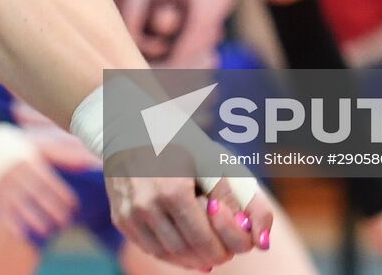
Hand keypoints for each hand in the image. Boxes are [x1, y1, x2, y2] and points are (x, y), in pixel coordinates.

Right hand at [0, 122, 77, 238]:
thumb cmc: (18, 146)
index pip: (50, 181)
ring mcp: (3, 183)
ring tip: (47, 232)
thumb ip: (61, 157)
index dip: (62, 195)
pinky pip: (2, 210)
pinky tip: (21, 236)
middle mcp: (17, 172)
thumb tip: (86, 164)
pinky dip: (11, 224)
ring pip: (20, 204)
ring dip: (33, 219)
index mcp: (30, 161)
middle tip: (66, 223)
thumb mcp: (39, 148)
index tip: (74, 207)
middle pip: (37, 194)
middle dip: (52, 209)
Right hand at [103, 147, 271, 269]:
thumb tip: (262, 243)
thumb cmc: (181, 139)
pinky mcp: (120, 218)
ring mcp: (129, 213)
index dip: (227, 247)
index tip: (236, 240)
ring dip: (193, 257)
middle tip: (225, 247)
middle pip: (188, 251)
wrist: (131, 124)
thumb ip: (246, 199)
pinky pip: (150, 248)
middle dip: (212, 254)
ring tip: (207, 247)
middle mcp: (146, 205)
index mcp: (173, 190)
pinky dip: (171, 253)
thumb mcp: (218, 160)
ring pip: (168, 254)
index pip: (206, 242)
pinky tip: (186, 245)